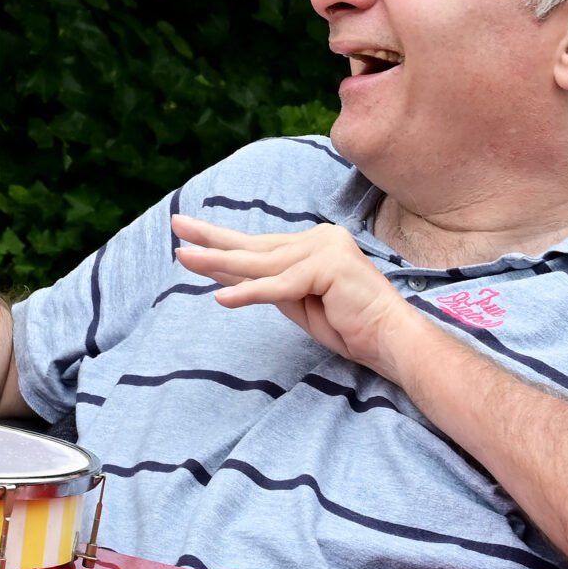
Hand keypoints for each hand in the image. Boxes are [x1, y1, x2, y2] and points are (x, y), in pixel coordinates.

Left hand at [170, 214, 418, 370]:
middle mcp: (319, 238)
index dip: (223, 245)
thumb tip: (225, 274)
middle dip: (212, 240)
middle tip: (176, 227)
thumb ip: (266, 284)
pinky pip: (280, 286)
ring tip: (185, 259)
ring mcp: (325, 248)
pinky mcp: (329, 268)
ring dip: (219, 262)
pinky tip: (222, 298)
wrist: (391, 341)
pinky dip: (250, 293)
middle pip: (256, 246)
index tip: (188, 239)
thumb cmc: (348, 326)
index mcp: (315, 242)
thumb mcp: (296, 302)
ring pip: (262, 264)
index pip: (260, 247)